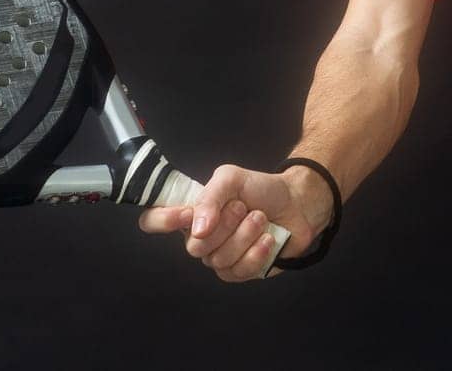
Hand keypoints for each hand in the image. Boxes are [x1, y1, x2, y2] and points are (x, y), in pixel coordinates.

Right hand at [137, 163, 322, 282]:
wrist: (298, 203)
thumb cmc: (261, 189)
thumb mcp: (231, 178)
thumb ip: (210, 196)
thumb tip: (197, 229)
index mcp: (191, 214)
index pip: (153, 221)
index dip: (162, 221)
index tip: (186, 213)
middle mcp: (201, 239)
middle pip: (194, 246)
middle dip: (225, 224)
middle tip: (244, 207)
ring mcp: (220, 258)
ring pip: (218, 260)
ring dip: (245, 235)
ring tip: (260, 219)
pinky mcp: (242, 272)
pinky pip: (239, 271)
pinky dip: (257, 252)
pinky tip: (268, 239)